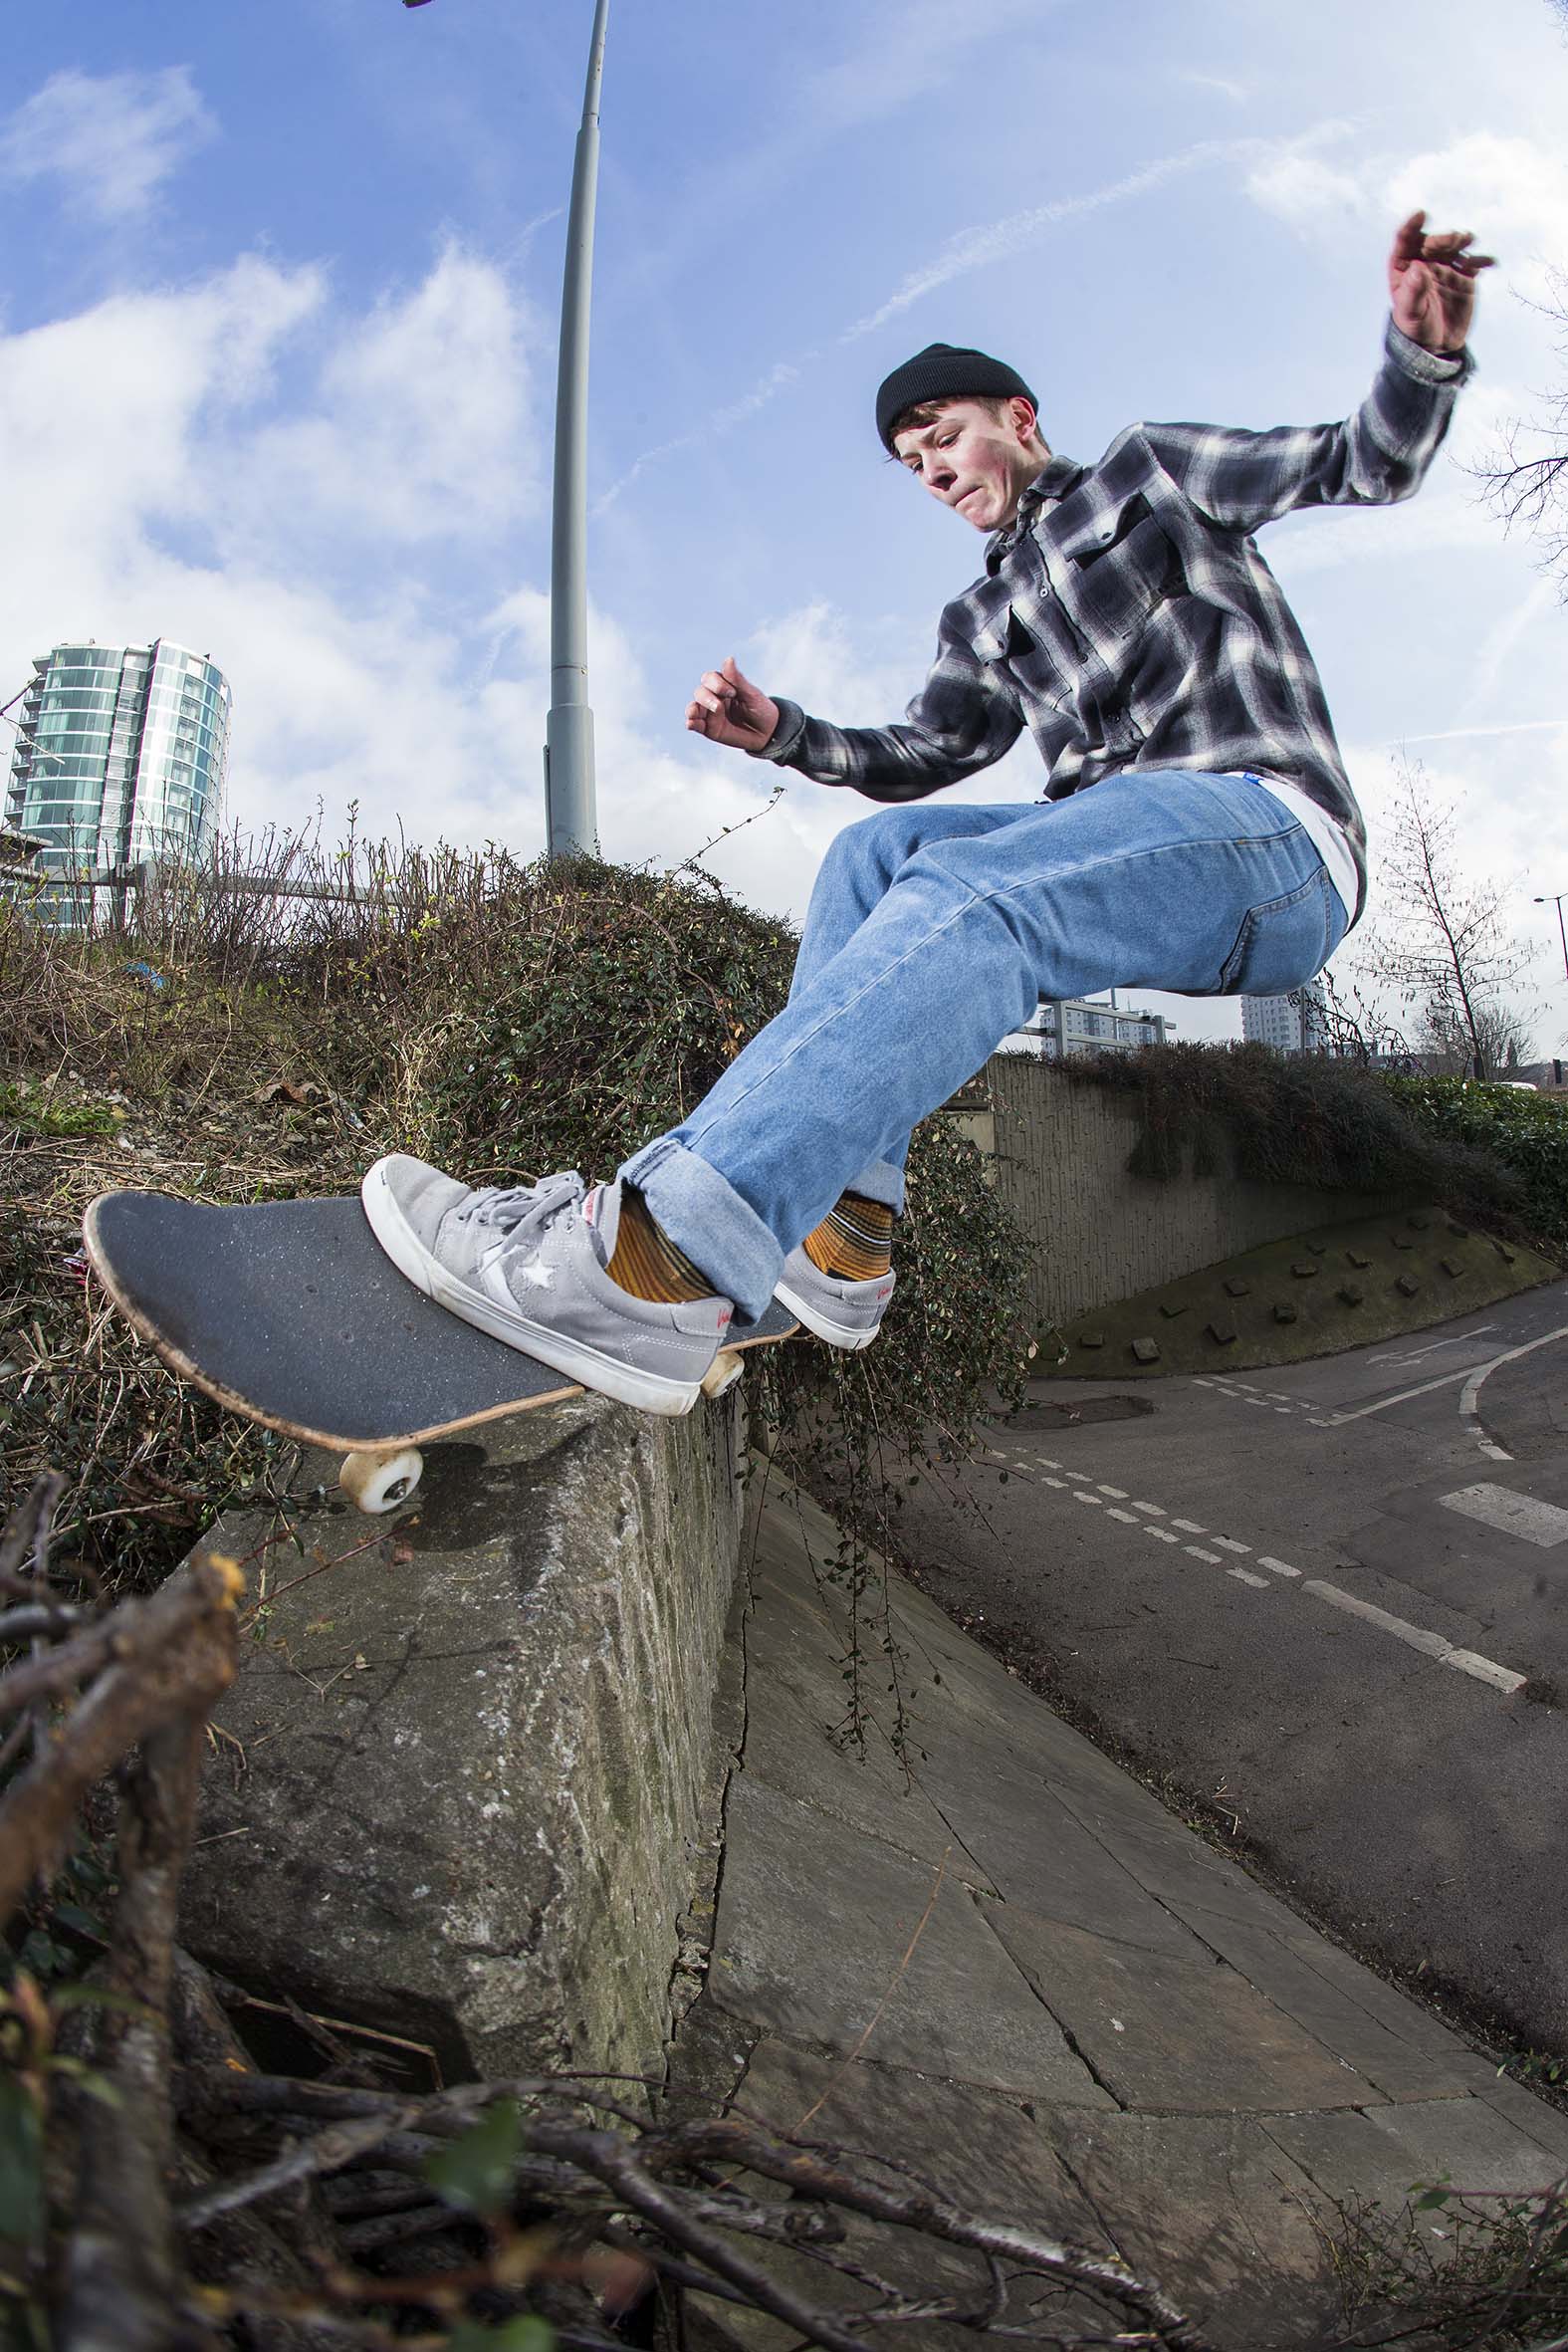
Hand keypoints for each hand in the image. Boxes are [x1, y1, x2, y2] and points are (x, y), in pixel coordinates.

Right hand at [685, 655, 779, 751]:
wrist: (767, 732)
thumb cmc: (760, 709)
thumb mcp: (751, 694)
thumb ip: (737, 680)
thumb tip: (728, 658)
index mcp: (723, 686)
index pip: (710, 679)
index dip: (717, 683)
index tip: (733, 693)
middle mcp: (714, 698)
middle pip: (700, 692)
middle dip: (707, 698)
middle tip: (719, 706)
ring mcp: (710, 714)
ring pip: (694, 708)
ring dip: (692, 709)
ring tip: (694, 713)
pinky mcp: (709, 729)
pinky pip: (695, 725)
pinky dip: (691, 723)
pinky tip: (690, 724)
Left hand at [1387, 210, 1493, 353]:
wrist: (1437, 346)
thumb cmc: (1415, 329)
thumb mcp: (1410, 314)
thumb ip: (1412, 292)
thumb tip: (1418, 268)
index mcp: (1404, 267)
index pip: (1405, 241)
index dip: (1411, 226)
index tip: (1421, 214)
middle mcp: (1425, 261)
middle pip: (1433, 241)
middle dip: (1443, 237)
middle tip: (1454, 239)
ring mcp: (1446, 266)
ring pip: (1454, 246)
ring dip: (1462, 240)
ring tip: (1468, 240)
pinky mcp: (1465, 275)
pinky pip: (1475, 262)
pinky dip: (1482, 259)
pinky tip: (1489, 262)